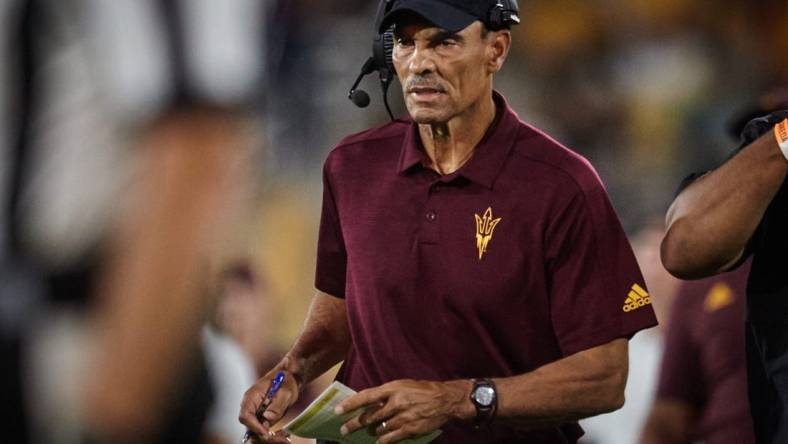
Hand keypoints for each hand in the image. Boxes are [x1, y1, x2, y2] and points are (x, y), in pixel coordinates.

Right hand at [239, 362, 300, 443]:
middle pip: (250, 426)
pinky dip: (272, 434)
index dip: (254, 426)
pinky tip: (284, 436)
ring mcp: (255, 412)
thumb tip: (266, 418)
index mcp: (252, 396)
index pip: (245, 415)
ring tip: (284, 439)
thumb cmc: (287, 381)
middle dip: (264, 435)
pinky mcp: (262, 417)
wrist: (290, 377)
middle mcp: (250, 406)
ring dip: (270, 437)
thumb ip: (277, 405)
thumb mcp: (286, 392)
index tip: (266, 433)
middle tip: (281, 440)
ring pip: (257, 430)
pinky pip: (263, 429)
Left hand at [334, 379, 471, 443]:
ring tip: (368, 432)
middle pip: (369, 416)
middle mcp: (396, 402)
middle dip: (354, 424)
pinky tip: (380, 440)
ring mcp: (403, 417)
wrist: (445, 400)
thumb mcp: (403, 385)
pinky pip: (390, 438)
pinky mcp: (410, 429)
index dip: (350, 404)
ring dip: (372, 431)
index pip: (366, 396)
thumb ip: (386, 394)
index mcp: (393, 388)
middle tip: (344, 429)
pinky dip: (383, 440)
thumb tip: (369, 402)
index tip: (337, 411)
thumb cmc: (423, 390)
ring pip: (379, 428)